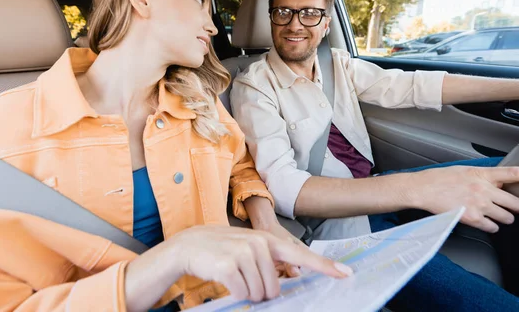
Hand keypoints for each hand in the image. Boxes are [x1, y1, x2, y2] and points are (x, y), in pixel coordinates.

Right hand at [171, 225, 352, 301]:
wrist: (188, 246)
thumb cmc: (220, 250)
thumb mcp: (247, 248)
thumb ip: (268, 260)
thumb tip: (284, 284)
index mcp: (267, 241)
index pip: (300, 255)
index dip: (324, 266)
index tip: (346, 273)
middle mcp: (258, 243)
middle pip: (275, 288)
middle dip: (260, 292)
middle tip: (243, 279)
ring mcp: (244, 252)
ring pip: (260, 293)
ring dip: (247, 293)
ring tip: (233, 276)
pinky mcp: (229, 265)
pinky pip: (243, 294)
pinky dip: (235, 293)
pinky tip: (225, 280)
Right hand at [411, 165, 518, 231]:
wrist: (423, 189)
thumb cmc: (439, 179)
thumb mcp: (464, 171)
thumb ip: (483, 177)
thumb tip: (498, 184)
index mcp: (482, 175)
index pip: (511, 174)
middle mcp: (484, 190)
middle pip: (515, 203)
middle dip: (515, 207)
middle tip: (511, 208)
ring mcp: (480, 205)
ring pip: (507, 218)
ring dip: (503, 218)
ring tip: (495, 215)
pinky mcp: (473, 219)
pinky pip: (493, 228)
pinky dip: (491, 227)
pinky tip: (484, 221)